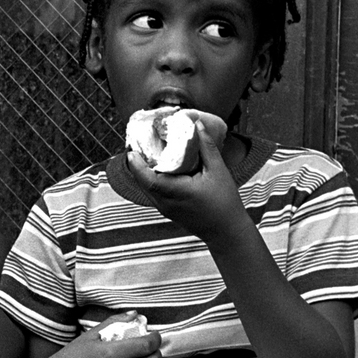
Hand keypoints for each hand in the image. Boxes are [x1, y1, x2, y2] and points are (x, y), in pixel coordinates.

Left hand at [128, 120, 247, 246]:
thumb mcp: (218, 171)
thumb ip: (206, 147)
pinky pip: (153, 194)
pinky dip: (151, 181)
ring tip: (144, 154)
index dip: (136, 164)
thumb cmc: (225, 202)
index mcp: (175, 192)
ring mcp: (165, 209)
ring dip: (143, 173)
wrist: (226, 232)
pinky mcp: (168, 211)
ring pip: (146, 189)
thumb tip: (197, 125)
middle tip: (137, 145)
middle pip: (142, 182)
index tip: (132, 149)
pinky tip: (158, 169)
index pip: (147, 179)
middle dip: (136, 164)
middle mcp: (165, 203)